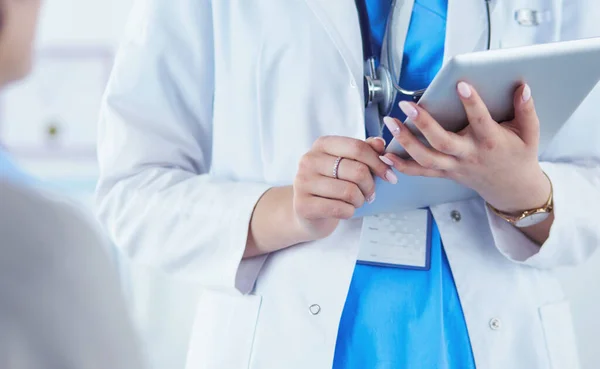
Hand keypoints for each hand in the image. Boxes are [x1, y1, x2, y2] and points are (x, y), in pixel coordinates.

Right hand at [293, 136, 395, 240]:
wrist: (309, 211)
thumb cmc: (332, 183)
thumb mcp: (348, 163)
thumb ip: (365, 151)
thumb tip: (380, 143)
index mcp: (322, 144)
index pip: (357, 147)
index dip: (378, 162)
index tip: (389, 176)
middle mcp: (309, 160)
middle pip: (357, 170)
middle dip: (370, 185)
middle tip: (370, 193)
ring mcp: (303, 182)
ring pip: (350, 192)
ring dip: (360, 200)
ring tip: (356, 201)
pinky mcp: (303, 205)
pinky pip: (340, 209)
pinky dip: (350, 212)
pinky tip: (345, 210)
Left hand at [382, 82, 550, 213]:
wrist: (512, 189)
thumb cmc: (519, 157)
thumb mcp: (530, 134)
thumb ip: (527, 110)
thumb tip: (523, 87)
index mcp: (490, 142)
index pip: (480, 120)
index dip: (471, 103)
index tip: (461, 84)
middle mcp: (469, 155)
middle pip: (442, 142)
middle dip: (423, 123)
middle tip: (407, 105)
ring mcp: (454, 167)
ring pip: (426, 158)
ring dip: (405, 141)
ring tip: (390, 122)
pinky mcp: (445, 173)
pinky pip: (421, 172)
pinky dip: (402, 166)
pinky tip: (386, 155)